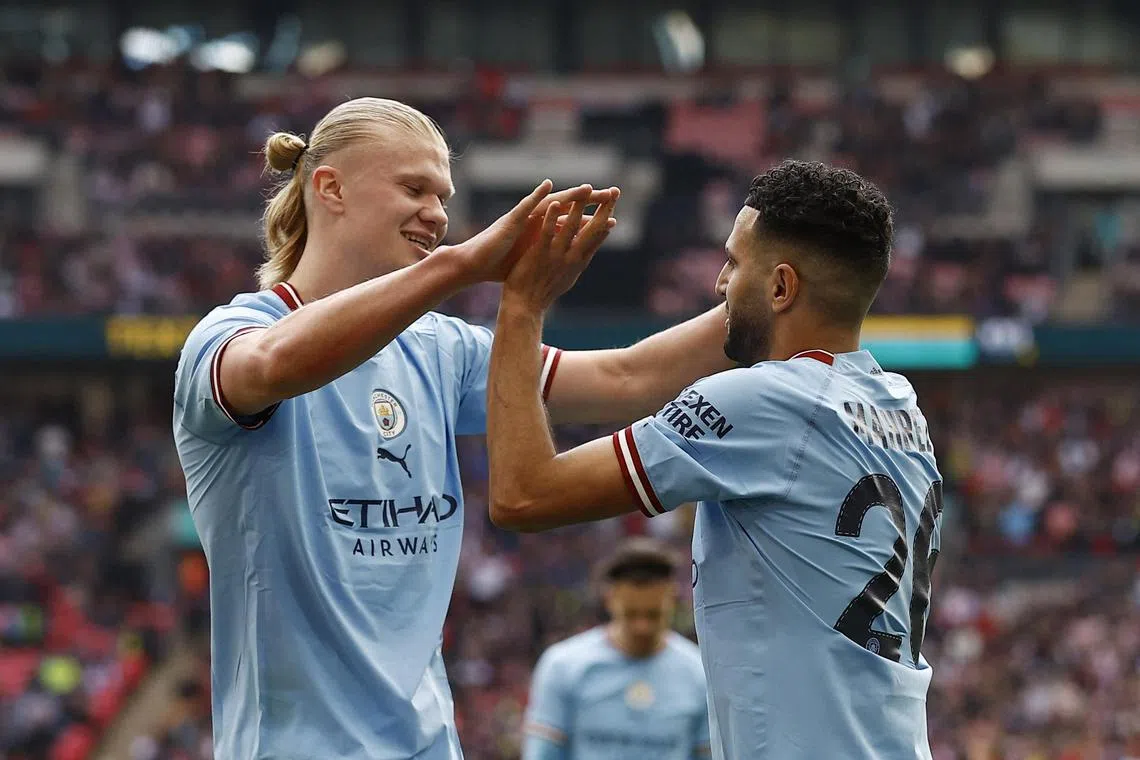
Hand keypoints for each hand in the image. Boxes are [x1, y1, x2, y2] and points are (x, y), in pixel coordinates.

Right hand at [438, 183, 612, 285]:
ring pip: (550, 203)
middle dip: (588, 201)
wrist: (477, 265)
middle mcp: (537, 222)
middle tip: (610, 194)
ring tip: (587, 188)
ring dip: (569, 195)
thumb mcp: (534, 259)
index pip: (572, 223)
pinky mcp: (510, 221)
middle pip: (567, 208)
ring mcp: (524, 219)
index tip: (613, 218)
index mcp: (543, 232)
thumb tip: (566, 258)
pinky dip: (536, 196)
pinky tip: (548, 186)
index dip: (591, 220)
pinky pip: (526, 206)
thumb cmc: (503, 263)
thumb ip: (549, 253)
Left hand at [502, 187, 618, 311]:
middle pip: (593, 229)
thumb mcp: (567, 276)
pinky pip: (548, 232)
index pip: (598, 236)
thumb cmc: (544, 291)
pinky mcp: (540, 254)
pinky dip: (552, 218)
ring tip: (586, 190)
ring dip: (579, 208)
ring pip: (571, 227)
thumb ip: (577, 260)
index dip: (607, 218)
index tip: (615, 203)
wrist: (525, 306)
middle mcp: (572, 258)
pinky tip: (556, 204)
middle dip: (604, 209)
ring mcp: (557, 255)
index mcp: (579, 261)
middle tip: (615, 191)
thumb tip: (586, 251)